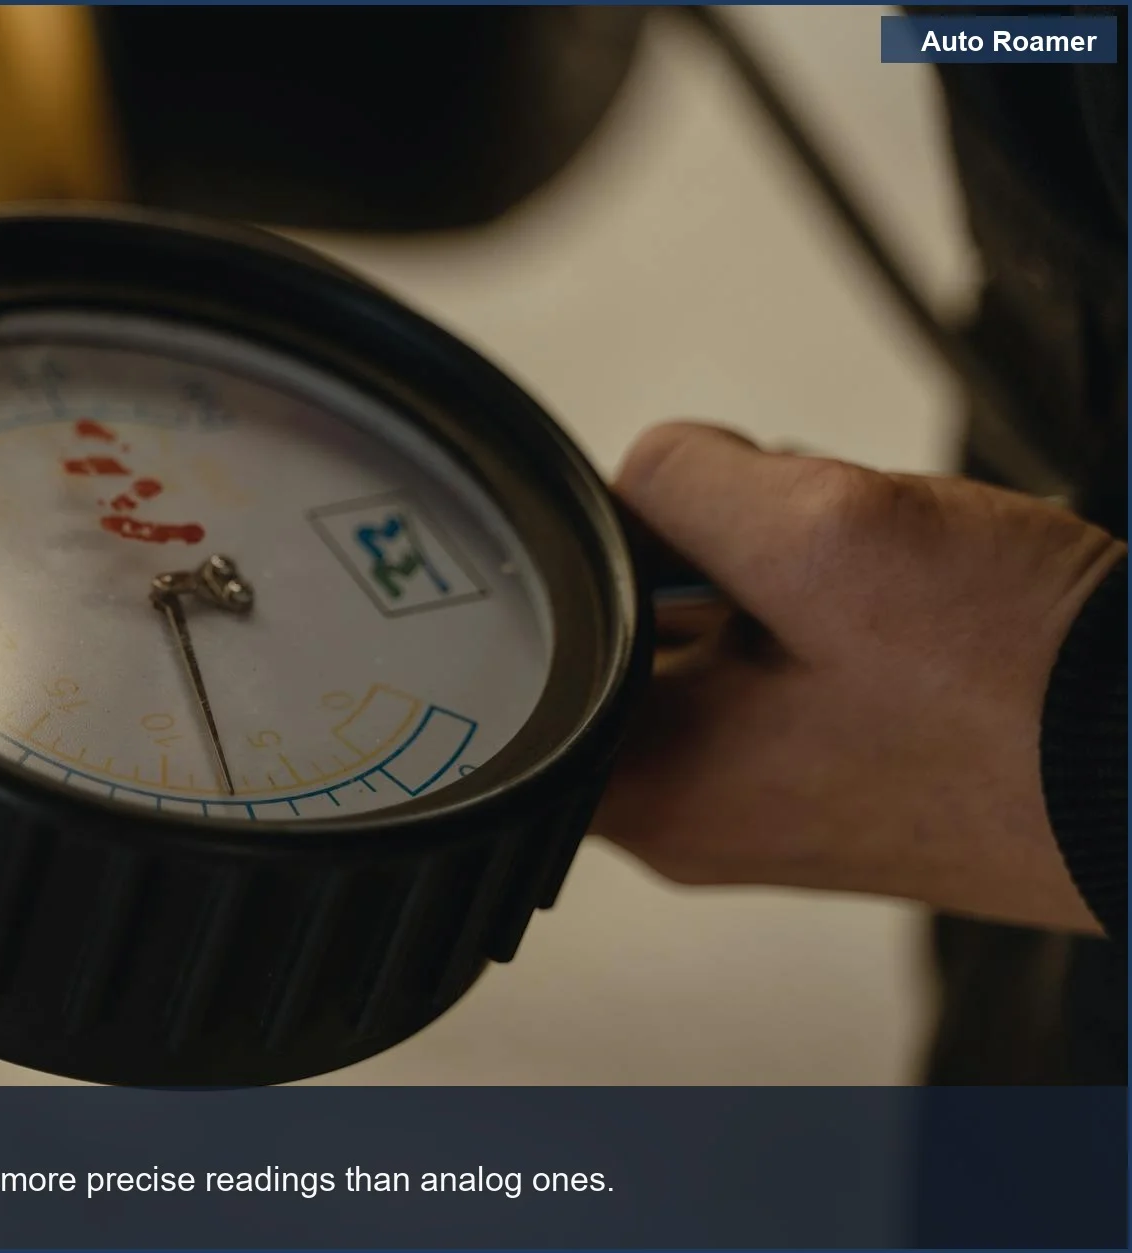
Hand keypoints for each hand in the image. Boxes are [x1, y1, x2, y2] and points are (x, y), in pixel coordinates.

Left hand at [595, 421, 1124, 933]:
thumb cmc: (1028, 691)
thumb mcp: (823, 535)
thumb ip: (686, 483)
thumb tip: (647, 469)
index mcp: (653, 789)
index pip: (542, 645)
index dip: (609, 553)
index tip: (688, 532)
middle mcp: (699, 810)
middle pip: (635, 623)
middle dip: (720, 548)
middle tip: (817, 555)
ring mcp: (778, 795)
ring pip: (725, 623)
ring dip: (796, 565)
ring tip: (892, 579)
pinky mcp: (850, 769)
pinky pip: (800, 654)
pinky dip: (849, 604)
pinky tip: (920, 605)